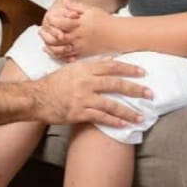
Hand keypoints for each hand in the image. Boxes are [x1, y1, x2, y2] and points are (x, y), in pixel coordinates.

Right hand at [32, 58, 152, 126]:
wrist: (37, 98)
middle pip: (115, 84)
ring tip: (141, 116)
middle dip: (135, 89)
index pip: (111, 66)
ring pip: (111, 104)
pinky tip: (124, 125)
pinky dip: (114, 122)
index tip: (142, 71)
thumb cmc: (53, 83)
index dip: (128, 68)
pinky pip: (101, 118)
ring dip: (129, 111)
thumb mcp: (70, 69)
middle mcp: (86, 82)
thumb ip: (88, 67)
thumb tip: (106, 62)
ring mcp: (83, 98)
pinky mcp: (80, 113)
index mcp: (84, 69)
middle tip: (149, 93)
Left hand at [42, 0, 112, 58]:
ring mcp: (80, 46)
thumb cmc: (104, 20)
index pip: (62, 23)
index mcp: (79, 24)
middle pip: (58, 38)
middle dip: (47, 35)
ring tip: (44, 45)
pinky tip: (54, 54)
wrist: (117, 35)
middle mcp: (78, 36)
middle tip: (40, 32)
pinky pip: (69, 57)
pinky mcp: (83, 54)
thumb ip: (76, 6)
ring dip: (51, 48)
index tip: (48, 18)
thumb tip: (64, 2)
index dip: (53, 21)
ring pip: (61, 50)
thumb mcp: (90, 9)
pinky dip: (60, 57)